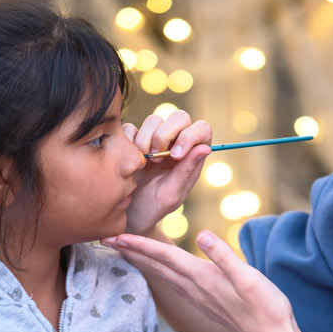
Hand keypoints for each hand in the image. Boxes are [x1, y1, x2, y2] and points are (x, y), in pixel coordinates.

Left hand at [101, 231, 295, 331]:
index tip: (113, 234)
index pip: (162, 256)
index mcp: (201, 278)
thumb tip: (202, 235)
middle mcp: (194, 288)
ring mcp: (198, 297)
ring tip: (123, 250)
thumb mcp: (249, 277)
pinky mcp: (205, 302)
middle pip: (154, 266)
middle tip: (104, 238)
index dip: (137, 244)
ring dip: (140, 261)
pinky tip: (157, 272)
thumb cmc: (266, 308)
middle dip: (129, 251)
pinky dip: (157, 273)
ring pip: (161, 275)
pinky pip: (172, 284)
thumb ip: (224, 256)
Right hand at [123, 111, 210, 234]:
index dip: (191, 136)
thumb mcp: (172, 193)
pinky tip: (130, 161)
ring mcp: (154, 138)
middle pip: (180, 117)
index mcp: (192, 155)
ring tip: (142, 164)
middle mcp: (176, 142)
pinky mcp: (133, 139)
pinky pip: (130, 127)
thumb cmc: (154, 207)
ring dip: (145, 140)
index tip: (176, 156)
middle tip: (156, 159)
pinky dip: (129, 142)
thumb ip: (187, 170)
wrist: (127, 214)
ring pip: (154, 120)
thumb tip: (205, 149)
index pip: (202, 129)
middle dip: (166, 134)